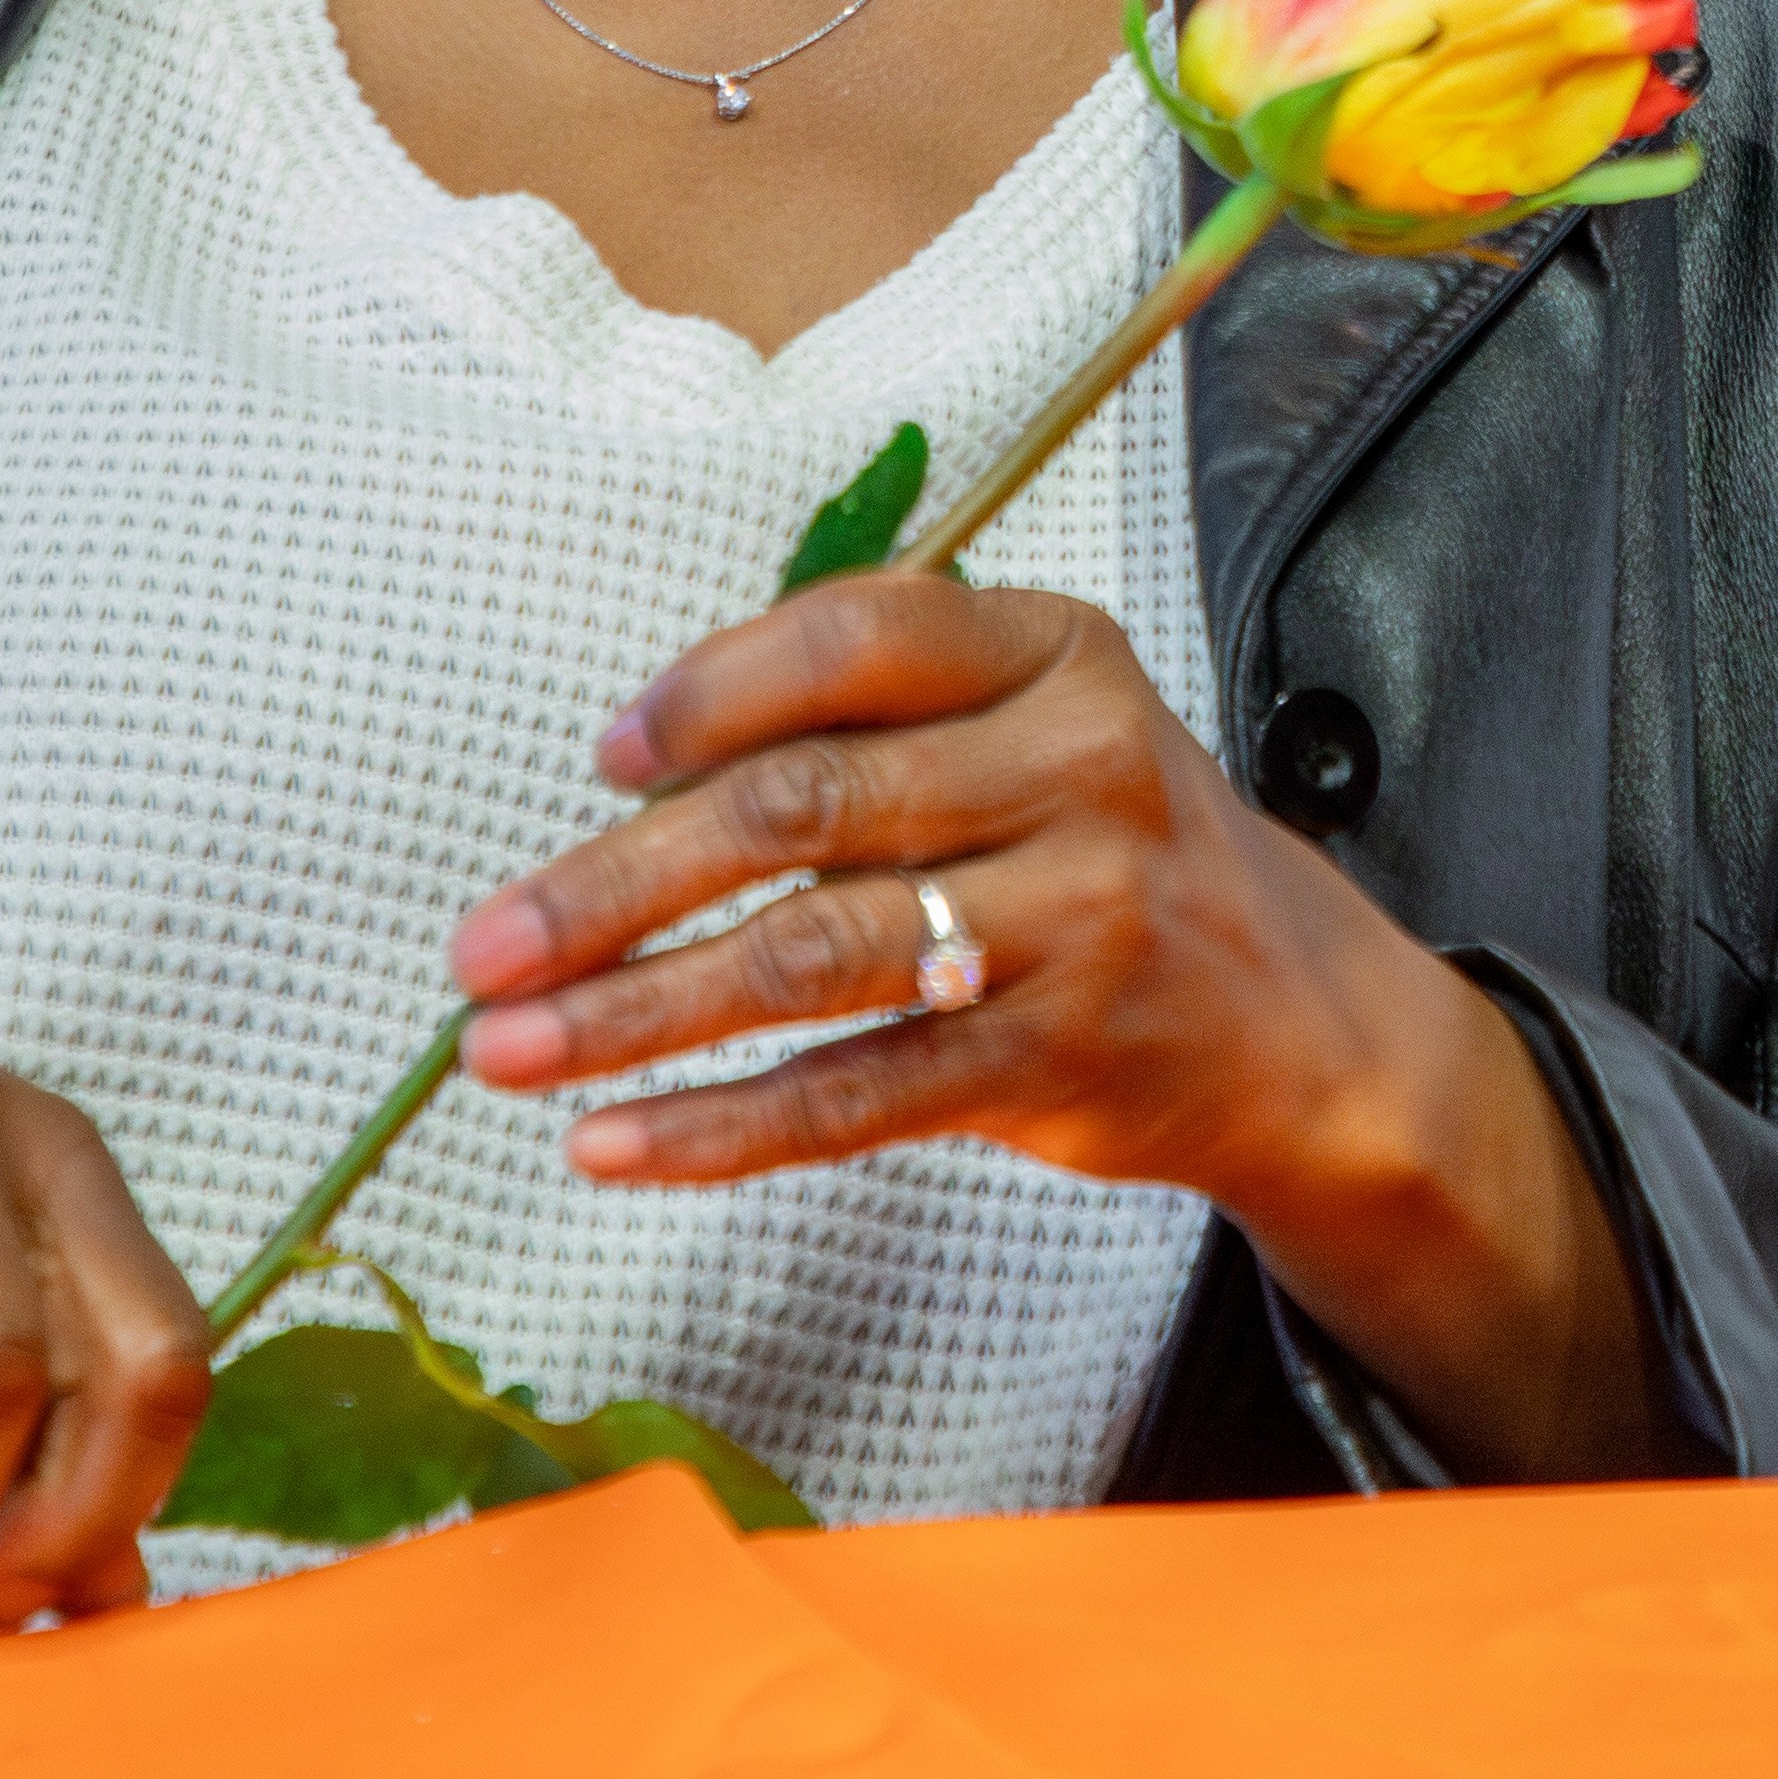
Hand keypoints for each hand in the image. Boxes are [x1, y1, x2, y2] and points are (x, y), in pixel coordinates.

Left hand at [451, 574, 1667, 1479]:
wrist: (1294, 1016)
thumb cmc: (1105, 849)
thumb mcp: (1033, 726)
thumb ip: (870, 722)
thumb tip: (629, 782)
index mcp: (1057, 654)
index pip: (859, 635)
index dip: (712, 689)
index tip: (606, 758)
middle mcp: (1077, 771)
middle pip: (803, 806)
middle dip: (615, 882)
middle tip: (483, 945)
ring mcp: (1075, 922)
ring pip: (810, 959)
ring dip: (632, 1011)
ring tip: (504, 1049)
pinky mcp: (1053, 1060)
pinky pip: (854, 1097)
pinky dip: (719, 1126)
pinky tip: (612, 1143)